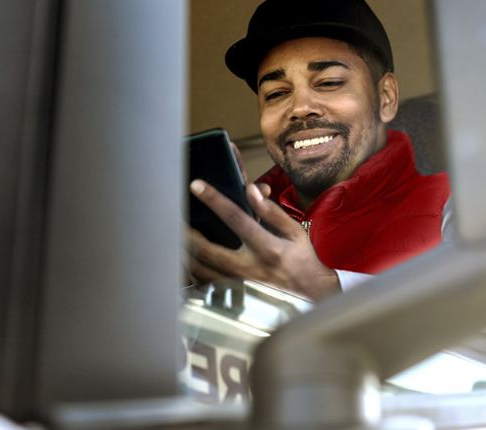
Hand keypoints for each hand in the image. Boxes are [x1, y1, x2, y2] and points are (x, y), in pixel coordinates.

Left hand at [186, 179, 339, 299]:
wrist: (311, 298)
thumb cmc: (303, 262)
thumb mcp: (295, 233)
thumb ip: (272, 212)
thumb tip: (251, 190)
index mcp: (268, 249)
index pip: (236, 218)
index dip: (214, 200)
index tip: (197, 186)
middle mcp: (251, 269)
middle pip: (207, 249)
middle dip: (186, 232)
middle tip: (174, 217)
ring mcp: (240, 288)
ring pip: (201, 270)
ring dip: (185, 252)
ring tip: (175, 236)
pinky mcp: (234, 299)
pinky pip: (204, 285)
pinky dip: (192, 271)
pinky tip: (185, 260)